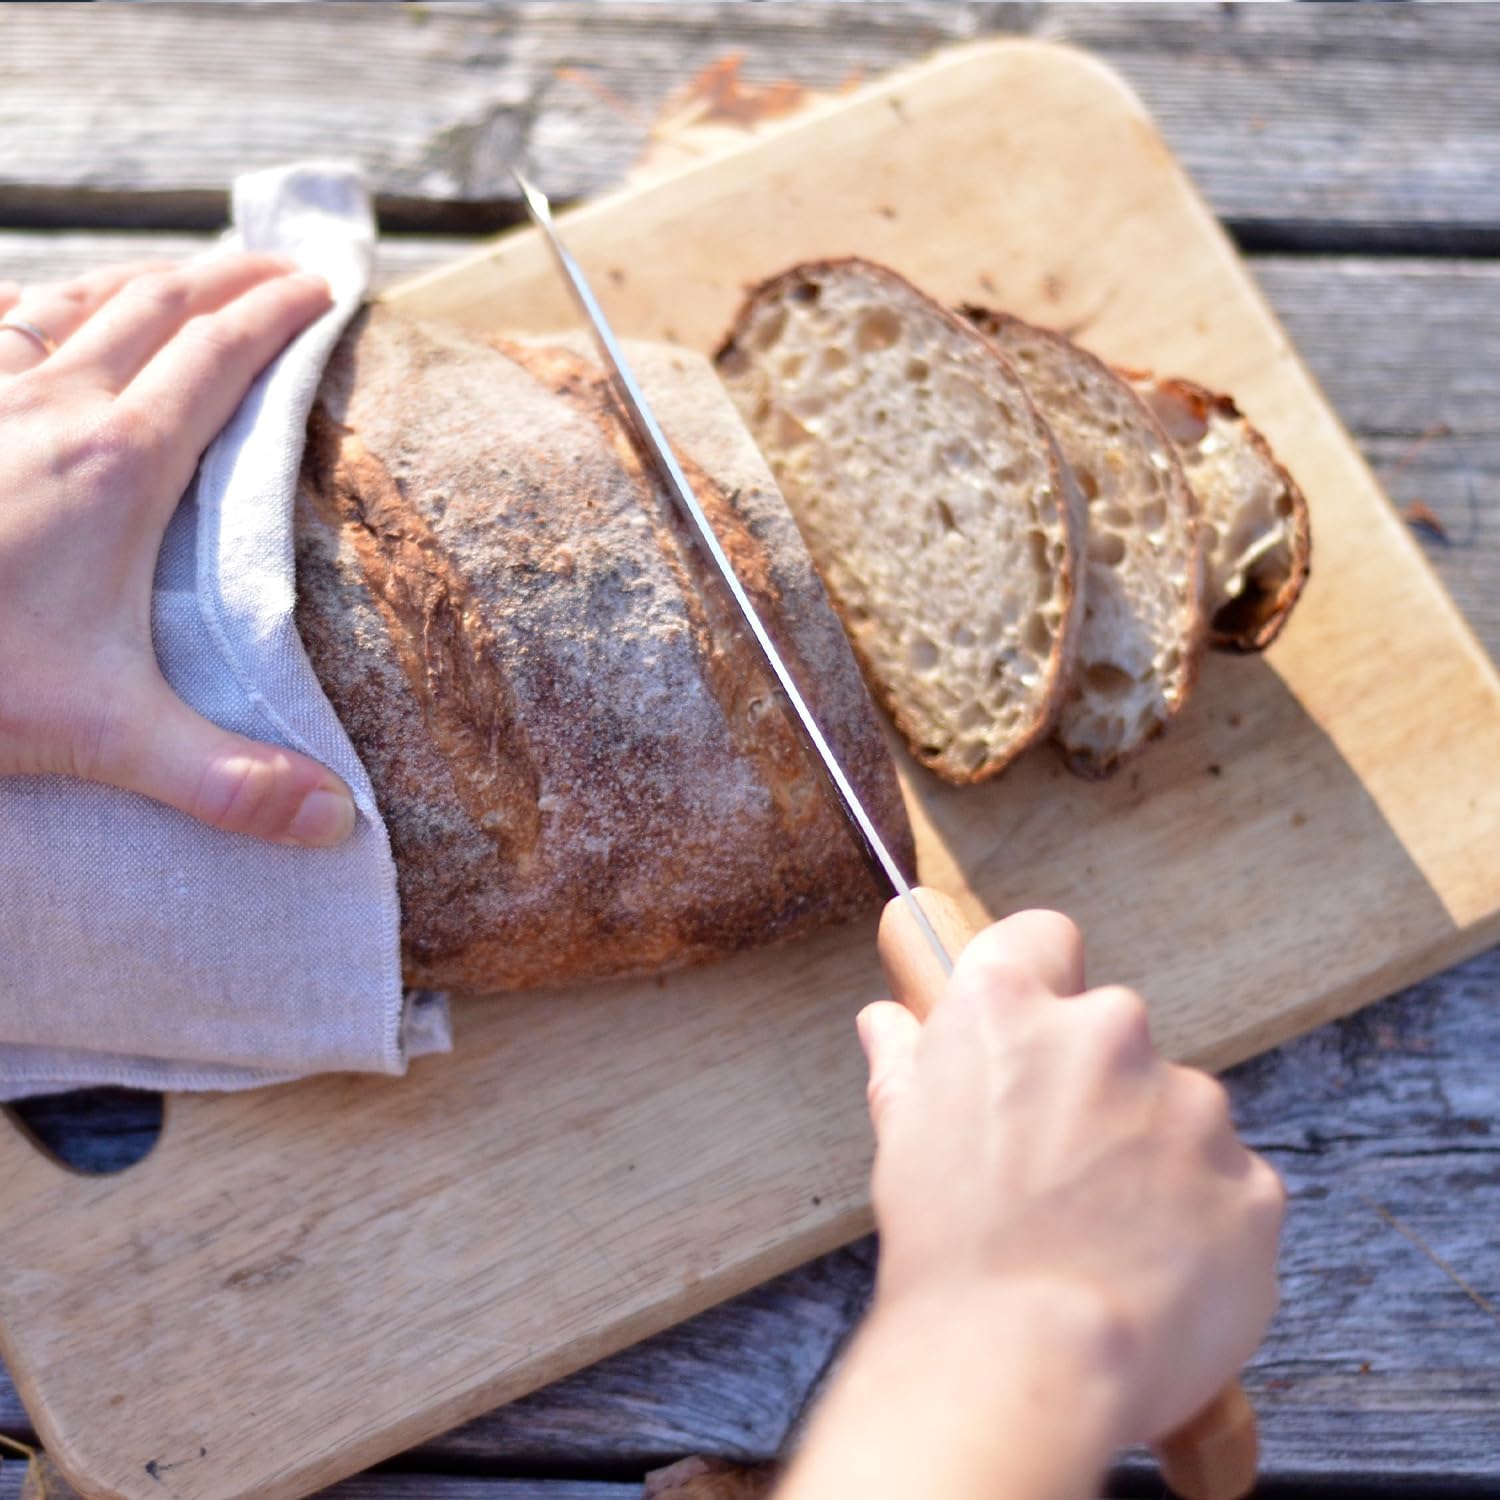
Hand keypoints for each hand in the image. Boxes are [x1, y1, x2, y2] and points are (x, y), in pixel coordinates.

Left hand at [0, 256, 354, 844]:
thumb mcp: (101, 735)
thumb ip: (226, 781)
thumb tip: (338, 823)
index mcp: (119, 465)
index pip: (221, 358)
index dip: (280, 317)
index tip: (324, 290)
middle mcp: (51, 405)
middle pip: (158, 306)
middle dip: (230, 279)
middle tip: (282, 269)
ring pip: (75, 300)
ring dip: (144, 279)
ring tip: (187, 277)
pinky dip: (36, 302)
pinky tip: (35, 308)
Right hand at [857, 906, 1283, 1449]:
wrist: (1024, 1365)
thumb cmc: (951, 1253)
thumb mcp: (903, 1140)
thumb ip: (907, 1064)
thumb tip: (888, 1023)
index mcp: (1011, 1008)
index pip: (1043, 938)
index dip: (1039, 979)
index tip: (1035, 1033)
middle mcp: (1108, 1032)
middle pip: (1114, 1037)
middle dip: (1095, 1093)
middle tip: (1057, 1175)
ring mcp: (1191, 1106)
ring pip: (1178, 1116)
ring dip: (1154, 1161)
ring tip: (1104, 1241)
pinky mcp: (1251, 1184)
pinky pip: (1229, 1190)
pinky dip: (1203, 1226)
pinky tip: (1154, 1275)